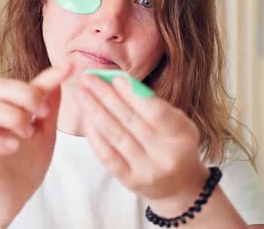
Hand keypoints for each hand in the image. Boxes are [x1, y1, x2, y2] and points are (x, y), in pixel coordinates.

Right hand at [0, 63, 73, 221]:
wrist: (13, 198)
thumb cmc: (26, 163)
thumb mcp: (45, 133)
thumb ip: (50, 109)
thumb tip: (61, 79)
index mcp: (14, 109)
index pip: (28, 84)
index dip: (48, 75)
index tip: (69, 68)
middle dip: (24, 94)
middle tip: (42, 113)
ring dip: (13, 116)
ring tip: (29, 134)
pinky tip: (15, 146)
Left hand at [73, 72, 208, 208]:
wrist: (178, 185)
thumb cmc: (173, 143)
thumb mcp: (174, 121)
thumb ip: (150, 103)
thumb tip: (116, 80)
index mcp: (182, 135)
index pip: (155, 111)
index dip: (133, 94)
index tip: (114, 78)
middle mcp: (166, 155)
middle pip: (130, 121)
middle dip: (106, 96)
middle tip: (88, 78)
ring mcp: (147, 170)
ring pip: (116, 136)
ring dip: (95, 111)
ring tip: (81, 93)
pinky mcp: (130, 181)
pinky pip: (107, 155)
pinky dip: (95, 135)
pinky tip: (86, 118)